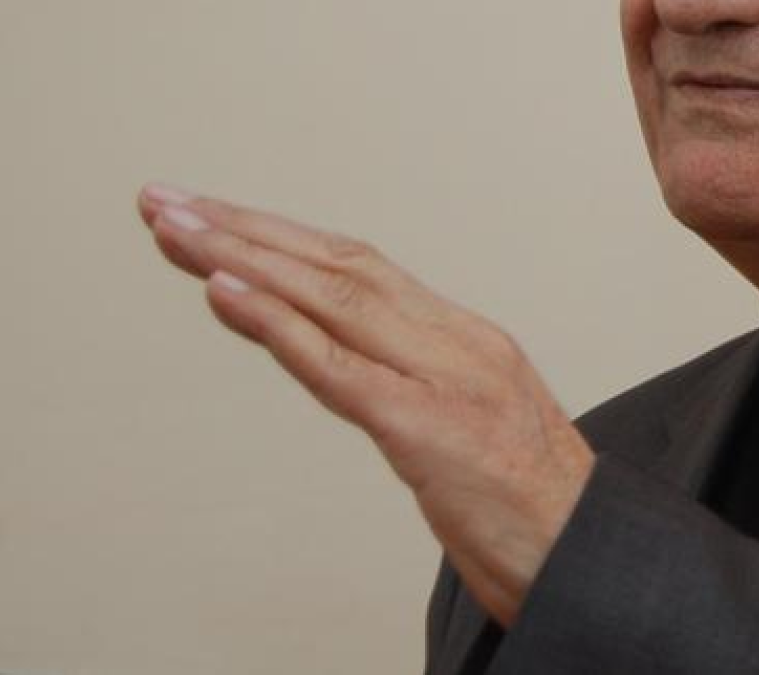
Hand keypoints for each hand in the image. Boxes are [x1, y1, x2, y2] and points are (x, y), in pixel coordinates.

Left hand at [136, 183, 594, 626]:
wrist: (594, 559)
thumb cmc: (534, 513)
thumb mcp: (469, 432)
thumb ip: (411, 386)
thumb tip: (339, 363)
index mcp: (468, 339)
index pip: (360, 266)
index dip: (280, 236)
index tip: (211, 216)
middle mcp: (458, 344)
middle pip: (336, 264)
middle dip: (243, 228)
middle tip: (164, 199)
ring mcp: (447, 382)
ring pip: (331, 296)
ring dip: (240, 256)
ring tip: (173, 228)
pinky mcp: (429, 432)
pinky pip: (337, 367)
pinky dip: (273, 323)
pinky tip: (220, 289)